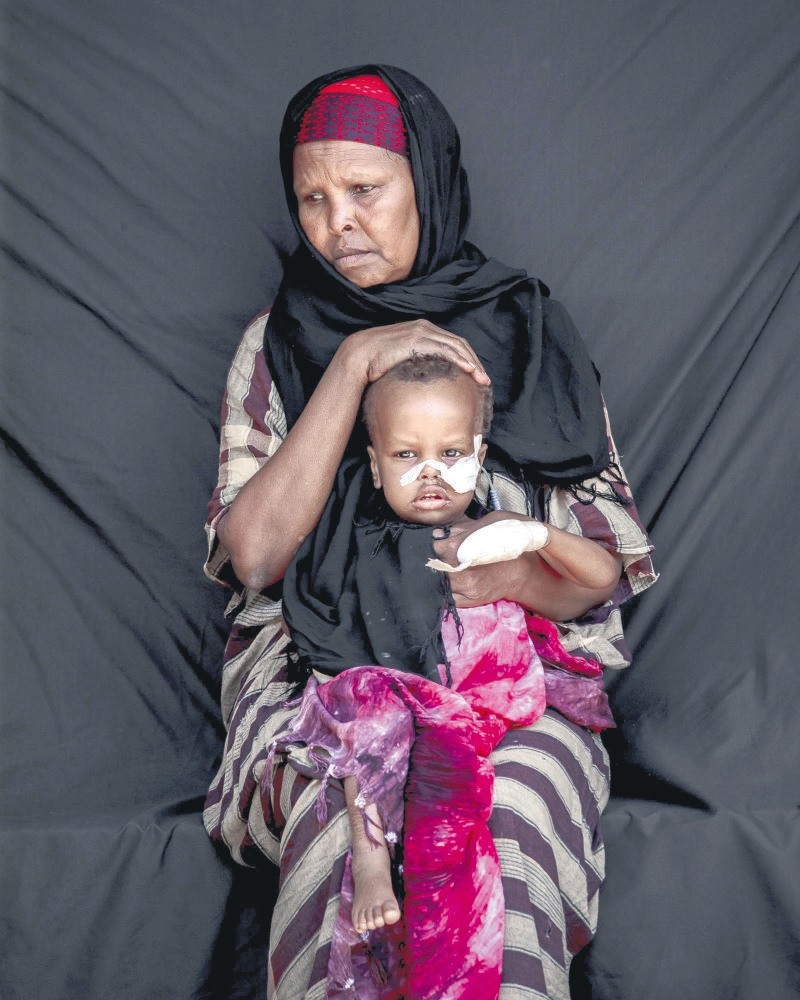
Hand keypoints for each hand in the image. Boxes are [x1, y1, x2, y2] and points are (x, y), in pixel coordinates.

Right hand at [338, 319, 490, 386]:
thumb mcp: (402, 359)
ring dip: (471, 363)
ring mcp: (421, 332)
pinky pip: (444, 349)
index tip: (476, 374)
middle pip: (459, 344)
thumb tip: (425, 380)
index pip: (453, 343)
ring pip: (455, 346)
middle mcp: (425, 327)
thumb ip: (416, 362)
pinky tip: (468, 370)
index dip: (467, 358)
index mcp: (423, 330)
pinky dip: (458, 359)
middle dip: (474, 361)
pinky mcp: (416, 340)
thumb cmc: (376, 361)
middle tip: (484, 379)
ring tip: (480, 378)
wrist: (358, 355)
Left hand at [432, 514, 531, 606]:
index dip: (434, 545)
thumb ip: (460, 529)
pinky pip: (447, 598)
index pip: (434, 547)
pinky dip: (446, 590)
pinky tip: (450, 583)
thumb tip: (438, 533)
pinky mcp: (469, 601)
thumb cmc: (506, 547)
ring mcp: (465, 588)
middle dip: (435, 561)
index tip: (436, 544)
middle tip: (438, 557)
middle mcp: (460, 571)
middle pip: (435, 566)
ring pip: (438, 583)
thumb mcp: (486, 527)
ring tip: (444, 569)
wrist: (523, 572)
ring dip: (438, 577)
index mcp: (461, 549)